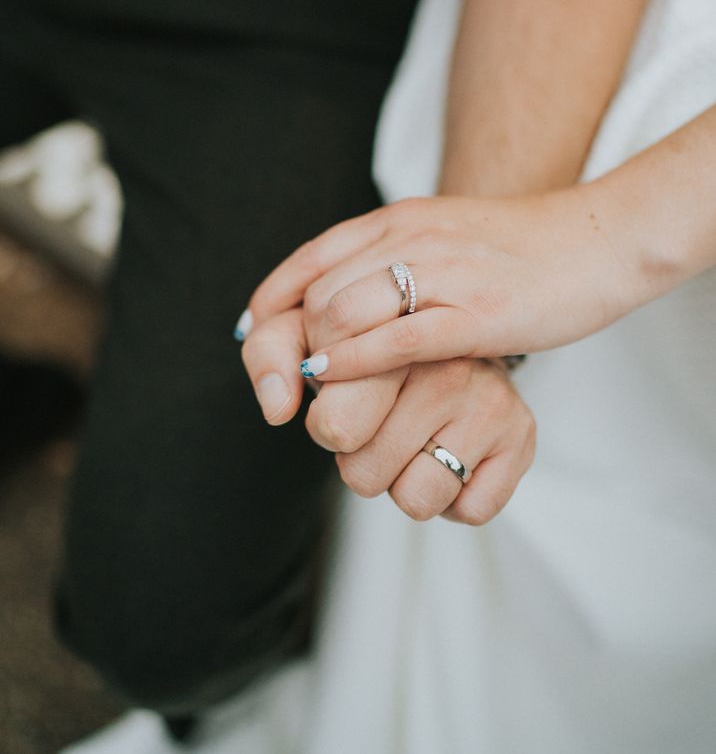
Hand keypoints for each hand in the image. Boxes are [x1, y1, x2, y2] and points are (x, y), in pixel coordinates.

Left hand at [240, 307, 534, 524]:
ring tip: (418, 439)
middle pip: (365, 475)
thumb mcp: (306, 331)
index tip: (344, 401)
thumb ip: (271, 354)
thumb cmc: (366, 347)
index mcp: (388, 337)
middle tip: (382, 424)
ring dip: (409, 484)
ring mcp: (489, 401)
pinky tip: (454, 453)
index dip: (330, 427)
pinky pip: (468, 512)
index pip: (334, 427)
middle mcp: (446, 366)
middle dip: (362, 461)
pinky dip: (456, 500)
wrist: (452, 333)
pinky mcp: (521, 437)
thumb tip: (277, 408)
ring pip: (416, 500)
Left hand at [244, 186, 640, 383]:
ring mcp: (443, 275)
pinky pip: (395, 341)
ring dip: (321, 358)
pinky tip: (340, 381)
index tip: (253, 336)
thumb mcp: (440, 235)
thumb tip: (343, 296)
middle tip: (296, 381)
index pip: (310, 258)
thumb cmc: (516, 248)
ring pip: (344, 313)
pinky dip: (355, 364)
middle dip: (294, 342)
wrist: (594, 240)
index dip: (271, 301)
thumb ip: (391, 257)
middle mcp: (411, 239)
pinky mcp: (475, 313)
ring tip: (324, 389)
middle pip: (316, 293)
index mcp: (399, 220)